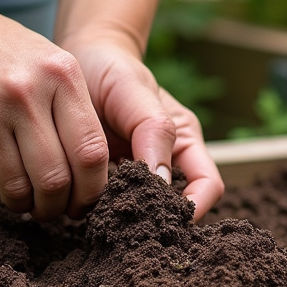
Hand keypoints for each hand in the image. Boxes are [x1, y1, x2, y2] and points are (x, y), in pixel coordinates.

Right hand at [0, 0, 109, 220]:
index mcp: (61, 75)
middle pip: (54, 179)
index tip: (87, 203)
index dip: (92, 191)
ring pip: (16, 188)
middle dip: (57, 207)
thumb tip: (95, 179)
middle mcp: (23, 92)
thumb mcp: (53, 65)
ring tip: (25, 197)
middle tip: (54, 210)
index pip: (90, 153)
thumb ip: (77, 114)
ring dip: (23, 204)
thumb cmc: (4, 53)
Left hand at [63, 34, 224, 218]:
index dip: (198, 205)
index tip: (171, 215)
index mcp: (184, 143)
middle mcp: (164, 165)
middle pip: (176, 208)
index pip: (209, 185)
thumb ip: (153, 129)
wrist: (77, 63)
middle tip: (131, 222)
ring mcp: (135, 178)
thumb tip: (161, 180)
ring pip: (142, 214)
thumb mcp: (135, 90)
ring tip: (102, 213)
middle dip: (158, 219)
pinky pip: (109, 208)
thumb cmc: (112, 71)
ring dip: (125, 219)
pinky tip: (81, 204)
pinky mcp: (106, 184)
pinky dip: (99, 211)